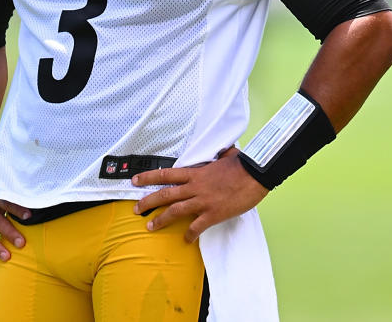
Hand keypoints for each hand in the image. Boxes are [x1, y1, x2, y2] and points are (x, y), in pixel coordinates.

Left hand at [132, 147, 268, 243]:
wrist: (255, 175)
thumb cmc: (243, 165)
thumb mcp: (228, 156)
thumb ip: (221, 155)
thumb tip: (224, 150)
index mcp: (196, 173)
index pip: (166, 174)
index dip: (149, 178)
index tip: (135, 181)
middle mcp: (195, 187)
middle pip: (165, 194)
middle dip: (148, 202)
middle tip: (136, 210)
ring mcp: (203, 201)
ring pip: (175, 211)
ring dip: (161, 220)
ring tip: (151, 227)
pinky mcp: (213, 214)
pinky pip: (196, 227)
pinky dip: (190, 234)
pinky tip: (186, 240)